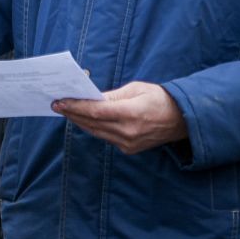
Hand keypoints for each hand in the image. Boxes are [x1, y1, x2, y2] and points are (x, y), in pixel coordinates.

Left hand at [54, 82, 187, 154]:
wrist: (182, 120)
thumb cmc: (160, 98)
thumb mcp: (137, 89)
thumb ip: (112, 96)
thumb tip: (91, 98)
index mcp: (132, 113)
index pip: (95, 112)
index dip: (75, 107)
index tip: (60, 101)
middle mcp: (128, 132)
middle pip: (91, 123)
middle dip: (72, 114)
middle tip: (57, 105)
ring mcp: (128, 143)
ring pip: (96, 132)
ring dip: (79, 122)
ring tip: (66, 111)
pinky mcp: (129, 149)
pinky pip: (105, 137)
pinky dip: (93, 128)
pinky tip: (83, 120)